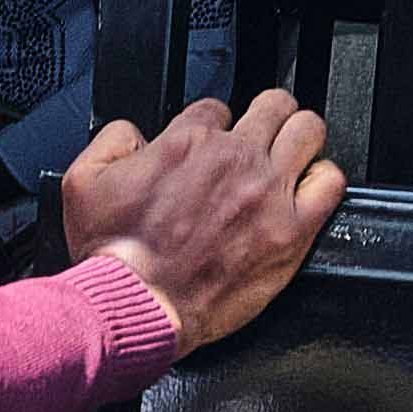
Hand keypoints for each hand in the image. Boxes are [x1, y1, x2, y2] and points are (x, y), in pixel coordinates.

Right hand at [58, 93, 343, 354]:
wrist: (136, 306)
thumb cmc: (113, 256)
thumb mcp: (82, 182)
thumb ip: (112, 141)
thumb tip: (135, 132)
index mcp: (187, 142)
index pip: (216, 106)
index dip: (213, 124)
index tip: (210, 147)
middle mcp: (233, 159)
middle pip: (273, 105)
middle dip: (266, 116)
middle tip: (261, 136)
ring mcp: (267, 192)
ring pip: (308, 130)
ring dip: (299, 137)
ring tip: (292, 154)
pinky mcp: (291, 230)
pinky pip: (330, 182)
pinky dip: (323, 178)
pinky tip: (309, 188)